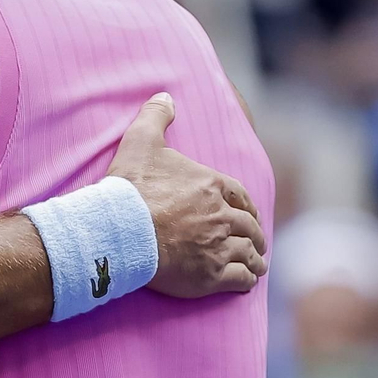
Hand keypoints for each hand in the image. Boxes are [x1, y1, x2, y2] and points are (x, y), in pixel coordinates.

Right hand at [106, 94, 267, 298]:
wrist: (120, 229)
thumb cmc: (131, 187)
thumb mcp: (140, 141)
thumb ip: (155, 116)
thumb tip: (166, 96)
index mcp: (212, 185)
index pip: (240, 196)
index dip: (246, 205)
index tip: (248, 212)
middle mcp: (222, 215)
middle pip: (249, 225)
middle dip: (254, 233)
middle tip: (256, 241)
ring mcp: (218, 246)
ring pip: (248, 253)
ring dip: (255, 258)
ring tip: (257, 265)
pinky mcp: (210, 275)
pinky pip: (240, 278)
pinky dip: (246, 279)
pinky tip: (246, 281)